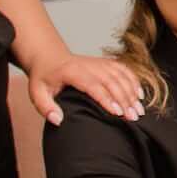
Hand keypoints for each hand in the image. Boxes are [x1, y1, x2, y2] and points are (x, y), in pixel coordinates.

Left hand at [26, 47, 143, 124]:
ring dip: (132, 93)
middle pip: (112, 81)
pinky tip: (140, 95)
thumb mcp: (36, 93)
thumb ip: (45, 107)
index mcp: (72, 72)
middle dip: (125, 100)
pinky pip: (124, 70)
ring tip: (139, 111)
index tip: (117, 113)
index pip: (94, 85)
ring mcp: (99, 63)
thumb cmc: (44, 77)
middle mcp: (89, 66)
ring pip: (121, 76)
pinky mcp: (105, 63)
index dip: (107, 99)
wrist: (50, 57)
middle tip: (133, 117)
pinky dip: (134, 81)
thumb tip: (59, 120)